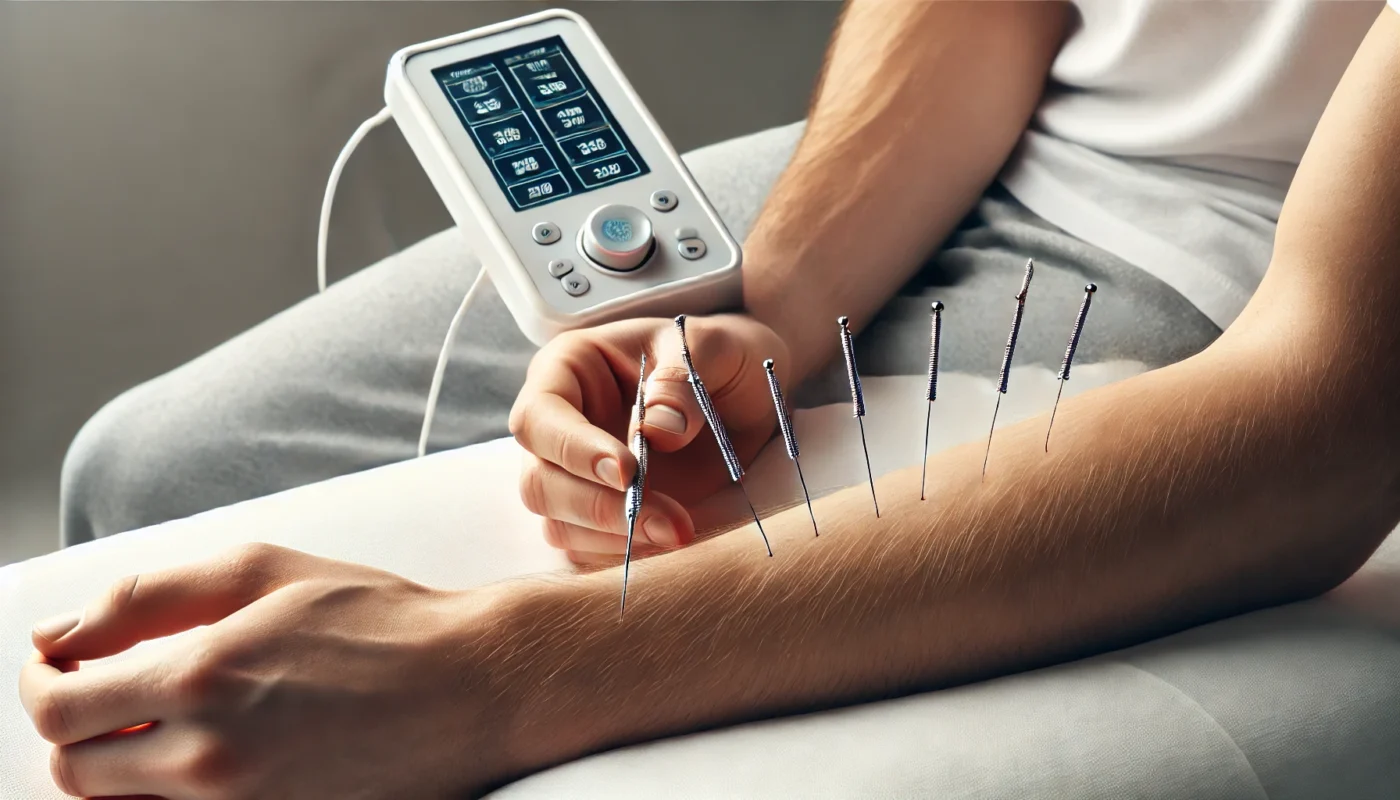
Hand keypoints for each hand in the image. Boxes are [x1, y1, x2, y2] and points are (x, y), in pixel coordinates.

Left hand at [19, 543, 518, 798]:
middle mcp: (209, 756)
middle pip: (75, 770)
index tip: (52, 664)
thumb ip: (149, 595)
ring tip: (146, 723)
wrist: (471, 685)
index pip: (60, 709)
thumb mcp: (266, 571)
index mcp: (200, 678)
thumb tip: (63, 630)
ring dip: (114, 765)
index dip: (40, 684)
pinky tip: (200, 752)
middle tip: (93, 692)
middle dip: (68, 729)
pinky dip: (168, 792)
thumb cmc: (380, 621)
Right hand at [509, 314, 788, 563]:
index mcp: (567, 370)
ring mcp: (572, 475)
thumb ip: (684, 381)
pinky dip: (624, 554)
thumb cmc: (718, 359)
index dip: (574, 450)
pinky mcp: (596, 514)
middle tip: (669, 520)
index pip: (539, 417)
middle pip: (538, 481)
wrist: (744, 396)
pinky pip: (586, 549)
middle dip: (600, 508)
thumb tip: (655, 432)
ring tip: (680, 532)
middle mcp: (557, 426)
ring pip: (557, 523)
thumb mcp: (714, 350)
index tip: (630, 471)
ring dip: (616, 538)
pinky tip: (669, 542)